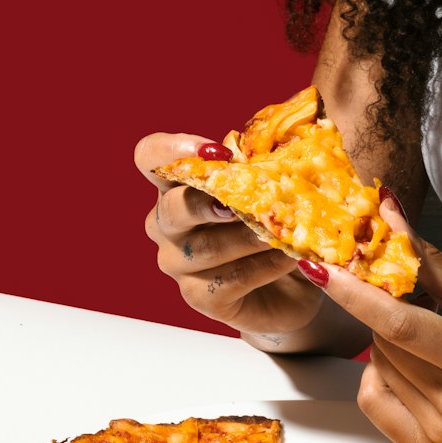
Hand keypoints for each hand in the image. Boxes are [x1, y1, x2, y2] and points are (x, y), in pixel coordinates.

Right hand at [134, 132, 326, 336]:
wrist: (292, 284)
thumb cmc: (274, 225)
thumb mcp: (271, 189)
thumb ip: (262, 166)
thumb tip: (280, 146)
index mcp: (176, 186)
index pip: (149, 157)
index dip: (172, 149)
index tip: (216, 151)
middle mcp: (167, 225)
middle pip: (172, 207)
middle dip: (212, 201)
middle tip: (249, 200)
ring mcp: (179, 264)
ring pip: (205, 248)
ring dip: (249, 236)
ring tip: (284, 230)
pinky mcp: (200, 297)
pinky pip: (229, 279)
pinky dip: (263, 267)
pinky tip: (287, 258)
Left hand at [297, 202, 441, 442]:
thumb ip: (428, 263)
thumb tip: (385, 214)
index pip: (399, 326)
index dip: (354, 294)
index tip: (320, 268)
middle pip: (383, 344)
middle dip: (385, 312)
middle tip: (413, 300)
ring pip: (376, 369)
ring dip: (387, 344)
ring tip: (433, 342)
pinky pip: (374, 400)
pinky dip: (383, 375)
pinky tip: (418, 369)